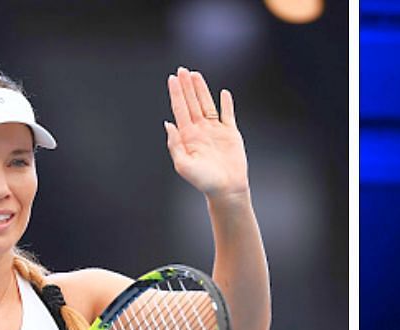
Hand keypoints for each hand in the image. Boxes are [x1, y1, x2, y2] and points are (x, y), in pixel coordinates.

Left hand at [164, 67, 249, 202]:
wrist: (226, 189)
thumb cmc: (204, 181)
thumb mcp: (183, 165)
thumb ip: (175, 144)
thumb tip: (168, 124)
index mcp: (188, 136)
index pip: (180, 109)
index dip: (176, 94)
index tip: (172, 78)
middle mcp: (201, 131)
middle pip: (192, 103)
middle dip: (186, 86)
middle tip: (182, 70)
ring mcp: (216, 131)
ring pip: (207, 105)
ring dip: (201, 90)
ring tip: (196, 75)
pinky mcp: (231, 134)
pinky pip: (228, 115)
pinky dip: (226, 104)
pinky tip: (223, 93)